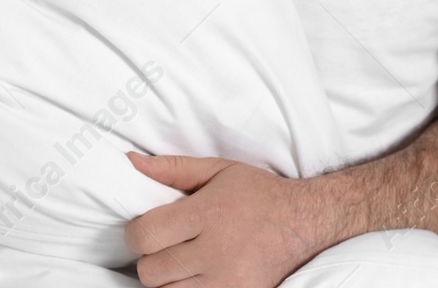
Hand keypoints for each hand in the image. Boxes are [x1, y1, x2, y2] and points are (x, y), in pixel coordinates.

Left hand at [124, 153, 333, 286]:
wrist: (306, 221)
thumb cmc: (258, 193)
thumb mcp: (219, 170)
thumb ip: (174, 168)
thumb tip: (131, 163)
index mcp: (209, 212)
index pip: (146, 235)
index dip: (136, 232)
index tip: (145, 227)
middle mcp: (216, 249)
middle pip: (151, 270)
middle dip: (150, 257)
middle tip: (166, 245)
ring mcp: (227, 280)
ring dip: (167, 277)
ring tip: (183, 260)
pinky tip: (196, 275)